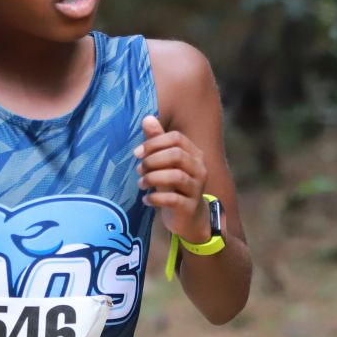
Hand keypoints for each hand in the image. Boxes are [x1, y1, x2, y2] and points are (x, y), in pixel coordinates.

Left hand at [134, 114, 210, 241]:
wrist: (189, 218)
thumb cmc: (175, 187)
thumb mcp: (165, 164)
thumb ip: (157, 142)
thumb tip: (147, 118)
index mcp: (194, 154)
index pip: (176, 138)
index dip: (154, 142)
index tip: (137, 153)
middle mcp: (199, 169)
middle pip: (176, 155)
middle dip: (152, 160)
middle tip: (139, 170)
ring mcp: (197, 189)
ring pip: (175, 176)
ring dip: (152, 178)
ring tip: (141, 184)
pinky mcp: (190, 207)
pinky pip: (173, 199)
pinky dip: (155, 198)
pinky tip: (146, 199)